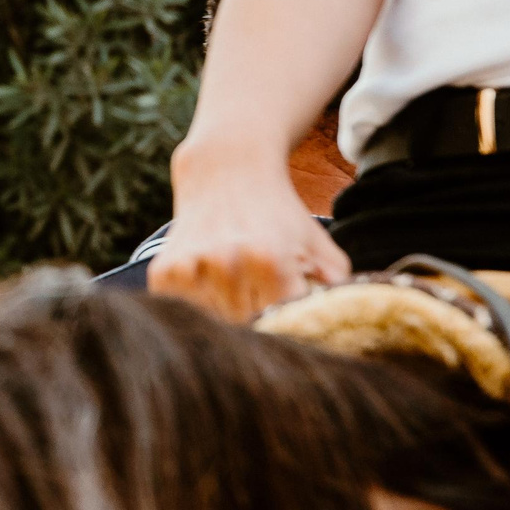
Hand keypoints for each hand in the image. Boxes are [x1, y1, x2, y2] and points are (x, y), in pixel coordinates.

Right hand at [148, 157, 349, 322]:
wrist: (226, 170)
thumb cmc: (281, 217)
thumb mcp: (321, 249)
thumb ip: (340, 295)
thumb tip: (345, 338)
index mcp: (270, 261)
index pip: (283, 330)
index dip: (289, 331)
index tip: (290, 324)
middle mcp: (226, 263)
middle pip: (249, 333)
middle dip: (259, 325)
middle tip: (263, 301)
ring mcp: (191, 266)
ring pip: (216, 327)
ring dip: (228, 317)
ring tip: (237, 288)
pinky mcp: (164, 272)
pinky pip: (186, 314)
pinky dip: (200, 307)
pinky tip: (211, 282)